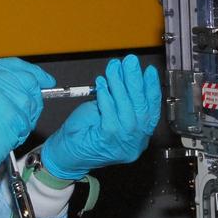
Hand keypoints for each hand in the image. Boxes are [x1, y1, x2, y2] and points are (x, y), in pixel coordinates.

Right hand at [0, 58, 54, 209]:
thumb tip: (21, 87)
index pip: (13, 65)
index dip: (33, 72)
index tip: (45, 79)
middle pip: (28, 80)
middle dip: (33, 98)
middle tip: (26, 114)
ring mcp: (0, 95)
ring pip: (30, 102)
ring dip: (24, 120)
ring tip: (3, 131)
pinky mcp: (10, 113)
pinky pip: (28, 122)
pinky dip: (21, 133)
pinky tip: (4, 138)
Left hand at [40, 55, 161, 179]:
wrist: (66, 155)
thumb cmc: (84, 134)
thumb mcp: (106, 112)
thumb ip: (119, 100)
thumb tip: (123, 75)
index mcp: (139, 135)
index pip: (151, 110)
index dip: (151, 89)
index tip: (148, 71)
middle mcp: (135, 142)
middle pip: (141, 108)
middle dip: (136, 82)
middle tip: (130, 63)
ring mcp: (123, 144)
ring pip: (127, 111)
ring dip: (120, 86)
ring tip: (114, 69)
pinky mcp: (107, 141)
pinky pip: (111, 116)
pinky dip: (107, 98)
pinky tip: (103, 85)